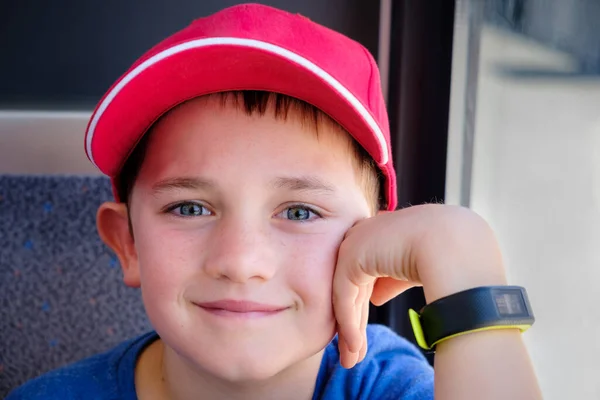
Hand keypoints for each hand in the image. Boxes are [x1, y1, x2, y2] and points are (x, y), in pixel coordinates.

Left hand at [332, 204, 506, 367]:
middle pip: (354, 287)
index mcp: (381, 232)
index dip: (364, 307)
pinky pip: (345, 298)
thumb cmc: (449, 253)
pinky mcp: (350, 257)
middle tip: (353, 353)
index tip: (364, 335)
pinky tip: (355, 347)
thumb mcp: (413, 267)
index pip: (366, 274)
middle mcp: (364, 234)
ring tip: (351, 360)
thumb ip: (391, 280)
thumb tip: (375, 297)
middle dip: (354, 322)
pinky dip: (350, 325)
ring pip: (347, 295)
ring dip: (350, 331)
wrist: (454, 242)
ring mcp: (355, 244)